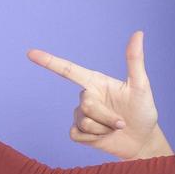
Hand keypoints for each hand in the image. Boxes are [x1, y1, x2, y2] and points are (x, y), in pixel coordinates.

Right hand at [26, 30, 160, 160]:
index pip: (68, 70)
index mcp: (96, 81)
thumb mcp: (141, 85)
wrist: (141, 140)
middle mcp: (86, 96)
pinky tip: (104, 137)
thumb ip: (134, 60)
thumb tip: (138, 33)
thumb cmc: (143, 111)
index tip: (30, 53)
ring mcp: (81, 115)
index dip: (49, 61)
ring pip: (83, 121)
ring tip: (115, 128)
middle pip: (85, 103)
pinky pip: (77, 134)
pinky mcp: (79, 132)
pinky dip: (94, 138)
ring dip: (103, 128)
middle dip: (106, 115)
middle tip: (121, 122)